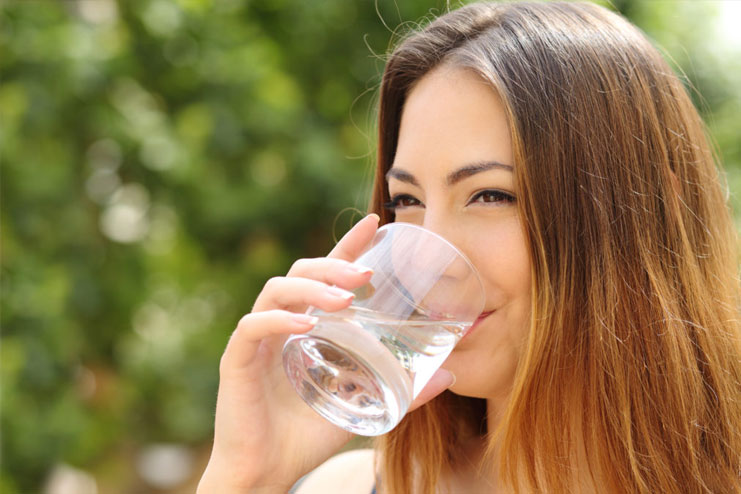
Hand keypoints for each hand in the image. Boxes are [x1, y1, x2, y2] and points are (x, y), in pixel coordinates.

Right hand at [197, 214, 454, 493]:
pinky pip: (253, 328)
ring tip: (344, 299)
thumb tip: (450, 374)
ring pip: (276, 291)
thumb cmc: (309, 436)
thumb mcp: (365, 405)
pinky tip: (306, 326)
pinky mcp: (237, 361)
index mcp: (307, 325)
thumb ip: (404, 390)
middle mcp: (281, 324)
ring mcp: (258, 340)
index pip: (326, 273)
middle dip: (333, 264)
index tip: (376, 223)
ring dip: (311, 288)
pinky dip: (278, 321)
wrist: (267, 473)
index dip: (348, 245)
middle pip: (301, 272)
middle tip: (366, 273)